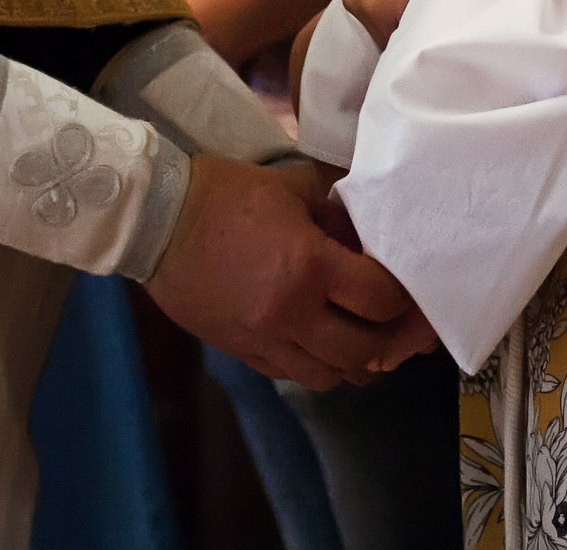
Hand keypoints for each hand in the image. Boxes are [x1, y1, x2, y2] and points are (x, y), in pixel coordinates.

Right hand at [145, 156, 434, 388]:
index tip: (410, 291)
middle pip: (364, 353)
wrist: (156, 220)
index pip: (380, 300)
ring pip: (330, 376)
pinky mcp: (242, 352)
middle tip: (400, 326)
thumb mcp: (294, 189)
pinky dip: (316, 365)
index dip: (404, 299)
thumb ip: (338, 215)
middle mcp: (292, 315)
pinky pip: (293, 375)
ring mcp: (265, 340)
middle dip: (391, 341)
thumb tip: (368, 236)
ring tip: (363, 339)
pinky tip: (322, 345)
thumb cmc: (226, 194)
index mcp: (310, 268)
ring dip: (354, 361)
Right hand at [341, 0, 532, 46]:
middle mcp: (367, 6)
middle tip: (468, 32)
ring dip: (415, 25)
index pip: (421, 52)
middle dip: (433, 41)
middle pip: (405, 45)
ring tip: (448, 12)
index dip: (447, 51)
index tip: (472, 46)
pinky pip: (378, 14)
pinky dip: (400, 9)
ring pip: (390, 30)